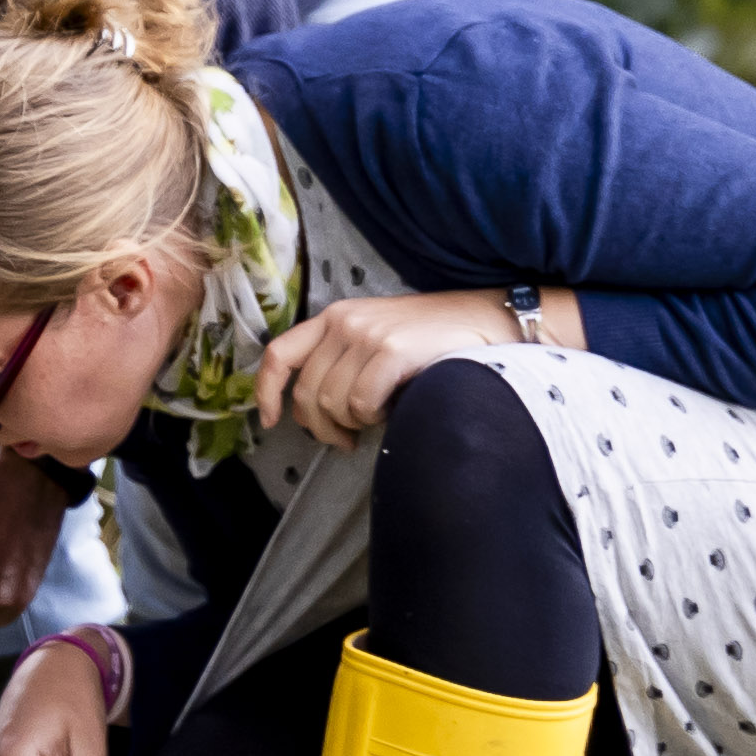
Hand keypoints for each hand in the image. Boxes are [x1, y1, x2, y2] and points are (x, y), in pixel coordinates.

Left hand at [253, 288, 574, 449]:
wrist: (488, 321)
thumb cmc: (434, 341)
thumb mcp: (379, 340)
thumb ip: (343, 363)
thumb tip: (315, 413)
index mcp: (335, 317)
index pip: (280, 353)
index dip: (267, 391)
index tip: (270, 421)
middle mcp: (344, 321)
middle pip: (308, 393)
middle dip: (323, 427)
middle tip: (348, 438)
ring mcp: (367, 334)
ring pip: (333, 403)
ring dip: (354, 422)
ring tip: (379, 416)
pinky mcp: (391, 351)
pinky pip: (362, 404)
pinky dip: (376, 417)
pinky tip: (394, 408)